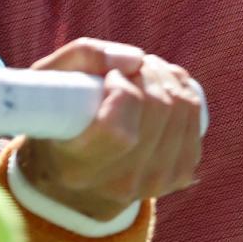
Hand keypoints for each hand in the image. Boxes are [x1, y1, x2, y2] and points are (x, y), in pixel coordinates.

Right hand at [15, 38, 203, 222]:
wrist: (73, 180)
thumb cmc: (54, 120)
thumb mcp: (46, 84)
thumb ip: (82, 57)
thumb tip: (136, 58)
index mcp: (78, 168)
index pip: (119, 132)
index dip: (123, 91)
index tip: (110, 78)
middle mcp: (119, 184)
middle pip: (158, 110)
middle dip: (148, 72)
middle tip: (130, 66)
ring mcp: (154, 184)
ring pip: (183, 109)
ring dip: (167, 77)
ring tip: (145, 73)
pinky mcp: (179, 176)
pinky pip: (195, 120)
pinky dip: (184, 92)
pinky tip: (163, 88)